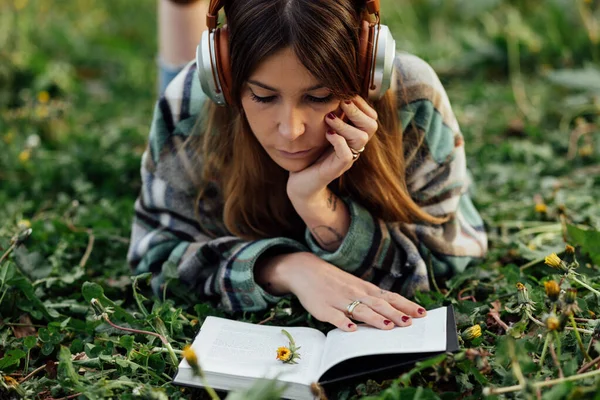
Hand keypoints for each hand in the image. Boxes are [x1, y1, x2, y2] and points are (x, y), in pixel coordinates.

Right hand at [260, 252, 426, 330]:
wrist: (306, 270)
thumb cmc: (334, 281)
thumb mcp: (355, 285)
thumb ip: (372, 298)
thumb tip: (394, 309)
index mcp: (364, 288)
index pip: (389, 297)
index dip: (405, 305)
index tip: (421, 313)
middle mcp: (355, 293)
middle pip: (378, 304)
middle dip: (395, 314)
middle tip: (410, 323)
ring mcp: (339, 301)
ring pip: (360, 310)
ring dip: (375, 319)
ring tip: (389, 326)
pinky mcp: (324, 309)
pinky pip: (335, 317)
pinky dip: (343, 323)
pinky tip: (351, 330)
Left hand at [286, 96, 377, 202]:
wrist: (301, 183)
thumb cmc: (312, 154)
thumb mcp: (323, 130)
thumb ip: (332, 115)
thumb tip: (333, 91)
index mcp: (353, 137)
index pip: (370, 117)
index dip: (361, 104)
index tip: (346, 94)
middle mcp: (354, 147)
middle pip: (371, 126)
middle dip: (357, 111)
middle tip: (341, 102)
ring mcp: (346, 159)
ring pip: (361, 139)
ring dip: (345, 124)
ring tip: (329, 117)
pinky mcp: (335, 170)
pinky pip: (346, 155)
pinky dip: (339, 142)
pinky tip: (328, 134)